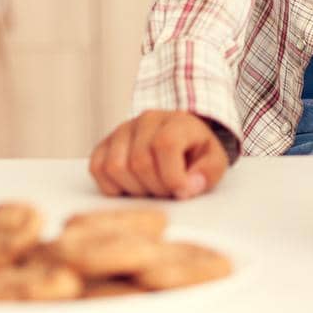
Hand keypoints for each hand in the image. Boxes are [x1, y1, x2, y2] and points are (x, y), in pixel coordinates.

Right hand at [88, 110, 228, 198]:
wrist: (180, 138)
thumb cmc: (196, 152)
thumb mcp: (215, 161)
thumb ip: (208, 173)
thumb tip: (188, 185)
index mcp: (176, 121)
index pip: (165, 144)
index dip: (172, 176)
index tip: (183, 191)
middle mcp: (145, 120)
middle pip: (140, 162)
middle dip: (156, 188)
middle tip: (168, 190)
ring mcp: (122, 130)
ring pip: (115, 167)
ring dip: (135, 189)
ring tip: (151, 187)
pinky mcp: (105, 144)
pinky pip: (97, 169)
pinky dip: (113, 186)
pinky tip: (132, 185)